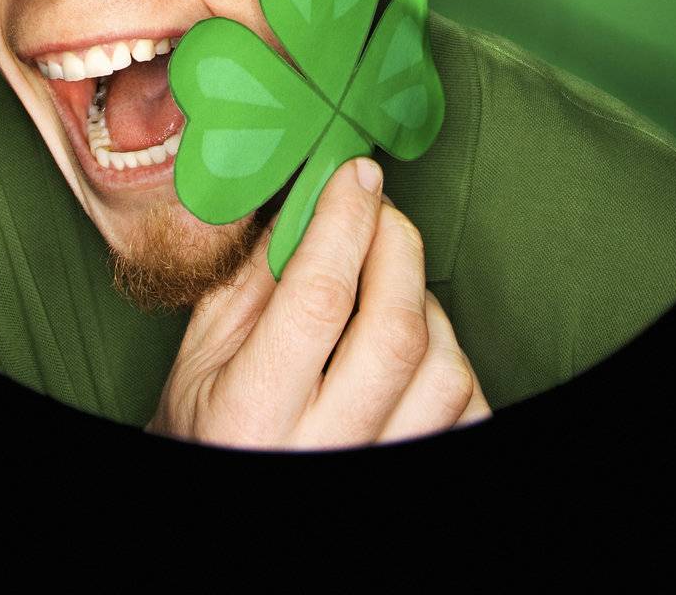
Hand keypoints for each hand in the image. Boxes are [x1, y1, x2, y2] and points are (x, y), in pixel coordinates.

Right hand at [145, 157, 491, 447]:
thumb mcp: (205, 351)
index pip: (318, 298)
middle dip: (397, 247)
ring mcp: (377, 467)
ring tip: (391, 293)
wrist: (232, 500)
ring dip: (426, 309)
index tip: (355, 175)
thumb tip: (311, 196)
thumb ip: (255, 276)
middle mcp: (321, 452)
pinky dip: (452, 362)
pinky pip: (470, 411)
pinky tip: (416, 348)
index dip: (345, 221)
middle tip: (380, 213)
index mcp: (252, 412)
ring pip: (445, 372)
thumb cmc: (213, 424)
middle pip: (396, 332)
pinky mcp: (418, 473)